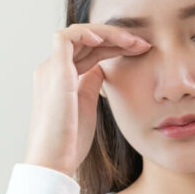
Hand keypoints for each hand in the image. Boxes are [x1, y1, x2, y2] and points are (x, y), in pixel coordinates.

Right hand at [23, 23, 151, 176]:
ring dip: (107, 33)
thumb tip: (103, 68)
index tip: (141, 51)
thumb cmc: (70, 141)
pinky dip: (86, 33)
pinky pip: (65, 38)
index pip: (89, 52)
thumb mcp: (87, 106)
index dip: (115, 47)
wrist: (54, 160)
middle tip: (142, 43)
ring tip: (132, 41)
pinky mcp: (53, 72)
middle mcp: (53, 69)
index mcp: (61, 78)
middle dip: (116, 38)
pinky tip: (107, 41)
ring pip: (78, 34)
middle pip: (86, 41)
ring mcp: (51, 69)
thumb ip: (92, 84)